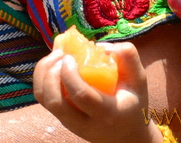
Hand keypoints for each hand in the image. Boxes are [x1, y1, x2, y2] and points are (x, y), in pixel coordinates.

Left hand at [33, 42, 161, 142]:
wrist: (125, 134)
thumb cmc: (132, 102)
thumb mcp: (139, 79)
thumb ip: (128, 57)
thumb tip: (101, 46)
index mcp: (107, 114)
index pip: (81, 96)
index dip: (70, 74)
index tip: (70, 57)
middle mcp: (85, 123)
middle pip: (55, 102)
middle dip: (51, 73)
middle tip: (60, 54)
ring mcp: (69, 123)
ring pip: (44, 100)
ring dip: (43, 74)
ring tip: (55, 56)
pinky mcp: (61, 118)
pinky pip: (43, 98)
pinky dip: (42, 77)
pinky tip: (54, 64)